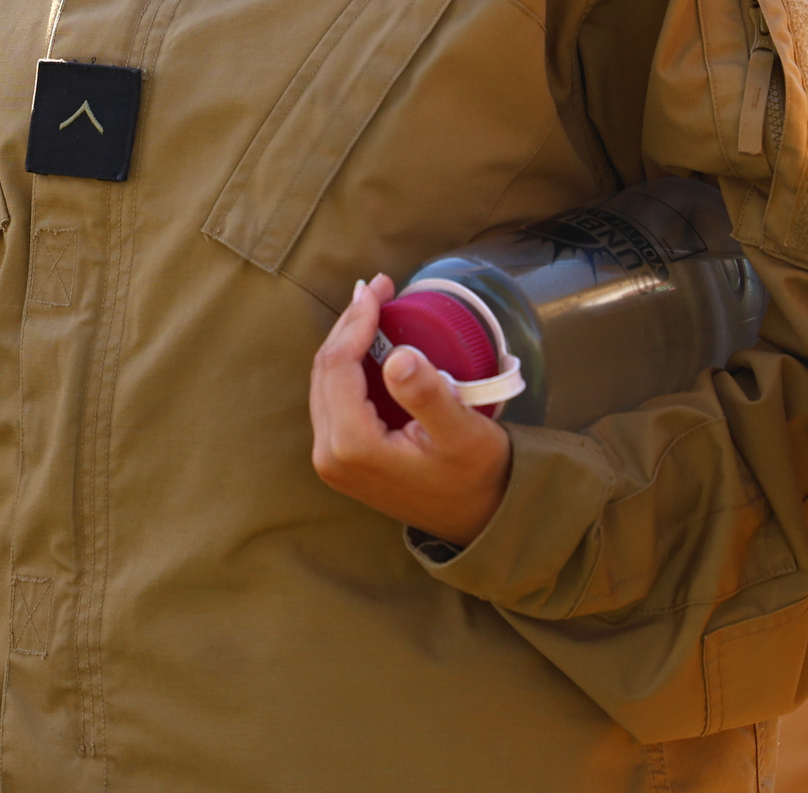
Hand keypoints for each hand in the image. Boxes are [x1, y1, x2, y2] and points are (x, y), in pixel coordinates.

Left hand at [309, 274, 512, 546]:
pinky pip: (334, 395)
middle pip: (326, 369)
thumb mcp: (463, 434)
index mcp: (351, 446)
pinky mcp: (339, 457)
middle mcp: (329, 454)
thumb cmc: (477, 476)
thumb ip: (428, 395)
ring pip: (325, 380)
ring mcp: (330, 458)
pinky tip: (369, 340)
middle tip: (378, 286)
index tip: (378, 288)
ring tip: (374, 304)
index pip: (338, 365)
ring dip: (348, 339)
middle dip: (351, 322)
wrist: (481, 521)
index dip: (355, 321)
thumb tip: (396, 356)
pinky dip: (350, 362)